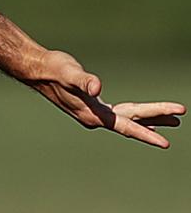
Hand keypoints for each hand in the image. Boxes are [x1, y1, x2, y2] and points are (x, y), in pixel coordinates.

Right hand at [31, 50, 184, 148]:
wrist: (37, 69)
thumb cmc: (54, 68)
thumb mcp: (70, 72)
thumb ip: (84, 81)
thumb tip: (97, 86)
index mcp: (93, 114)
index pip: (126, 126)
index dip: (146, 134)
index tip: (166, 143)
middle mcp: (95, 117)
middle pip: (132, 121)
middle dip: (156, 120)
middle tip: (180, 117)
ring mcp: (94, 113)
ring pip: (128, 118)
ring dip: (149, 119)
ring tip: (171, 121)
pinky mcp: (92, 106)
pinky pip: (120, 114)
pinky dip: (134, 116)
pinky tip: (140, 117)